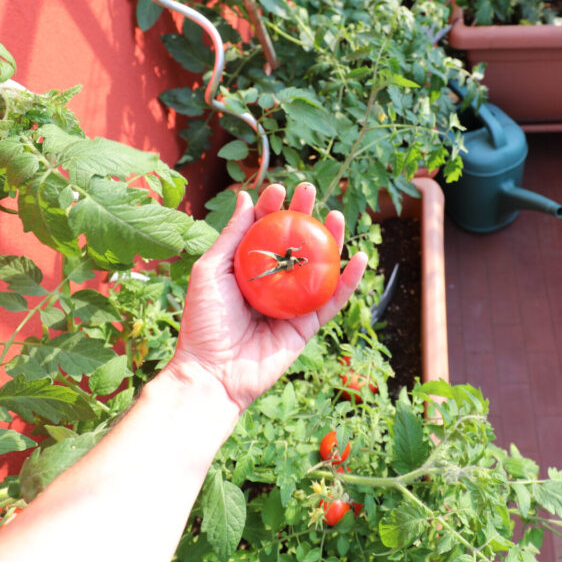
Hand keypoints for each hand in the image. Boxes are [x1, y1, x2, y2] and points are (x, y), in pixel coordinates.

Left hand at [168, 182, 367, 411]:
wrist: (213, 373)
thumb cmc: (203, 322)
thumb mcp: (211, 271)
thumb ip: (231, 236)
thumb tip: (245, 197)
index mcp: (246, 269)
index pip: (263, 231)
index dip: (273, 208)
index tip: (280, 189)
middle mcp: (271, 282)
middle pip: (294, 243)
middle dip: (304, 215)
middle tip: (310, 191)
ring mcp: (291, 303)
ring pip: (318, 267)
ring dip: (331, 240)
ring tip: (338, 216)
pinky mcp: (307, 325)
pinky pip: (332, 300)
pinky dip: (349, 280)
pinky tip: (358, 258)